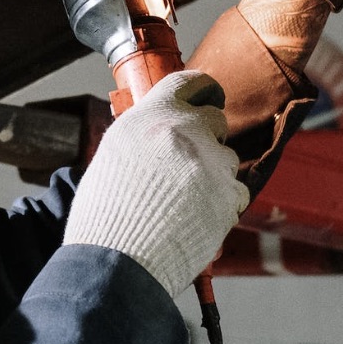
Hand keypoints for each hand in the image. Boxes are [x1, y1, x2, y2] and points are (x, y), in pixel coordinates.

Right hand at [63, 71, 249, 297]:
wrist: (118, 261)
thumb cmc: (106, 215)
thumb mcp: (113, 156)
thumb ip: (143, 134)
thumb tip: (159, 129)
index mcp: (151, 116)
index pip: (188, 81)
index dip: (203, 88)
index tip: (209, 95)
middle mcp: (184, 131)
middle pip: (215, 119)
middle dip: (207, 137)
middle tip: (190, 162)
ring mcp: (210, 162)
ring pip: (227, 157)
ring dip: (213, 173)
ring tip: (184, 201)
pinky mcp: (228, 195)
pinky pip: (236, 191)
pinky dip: (222, 203)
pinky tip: (196, 218)